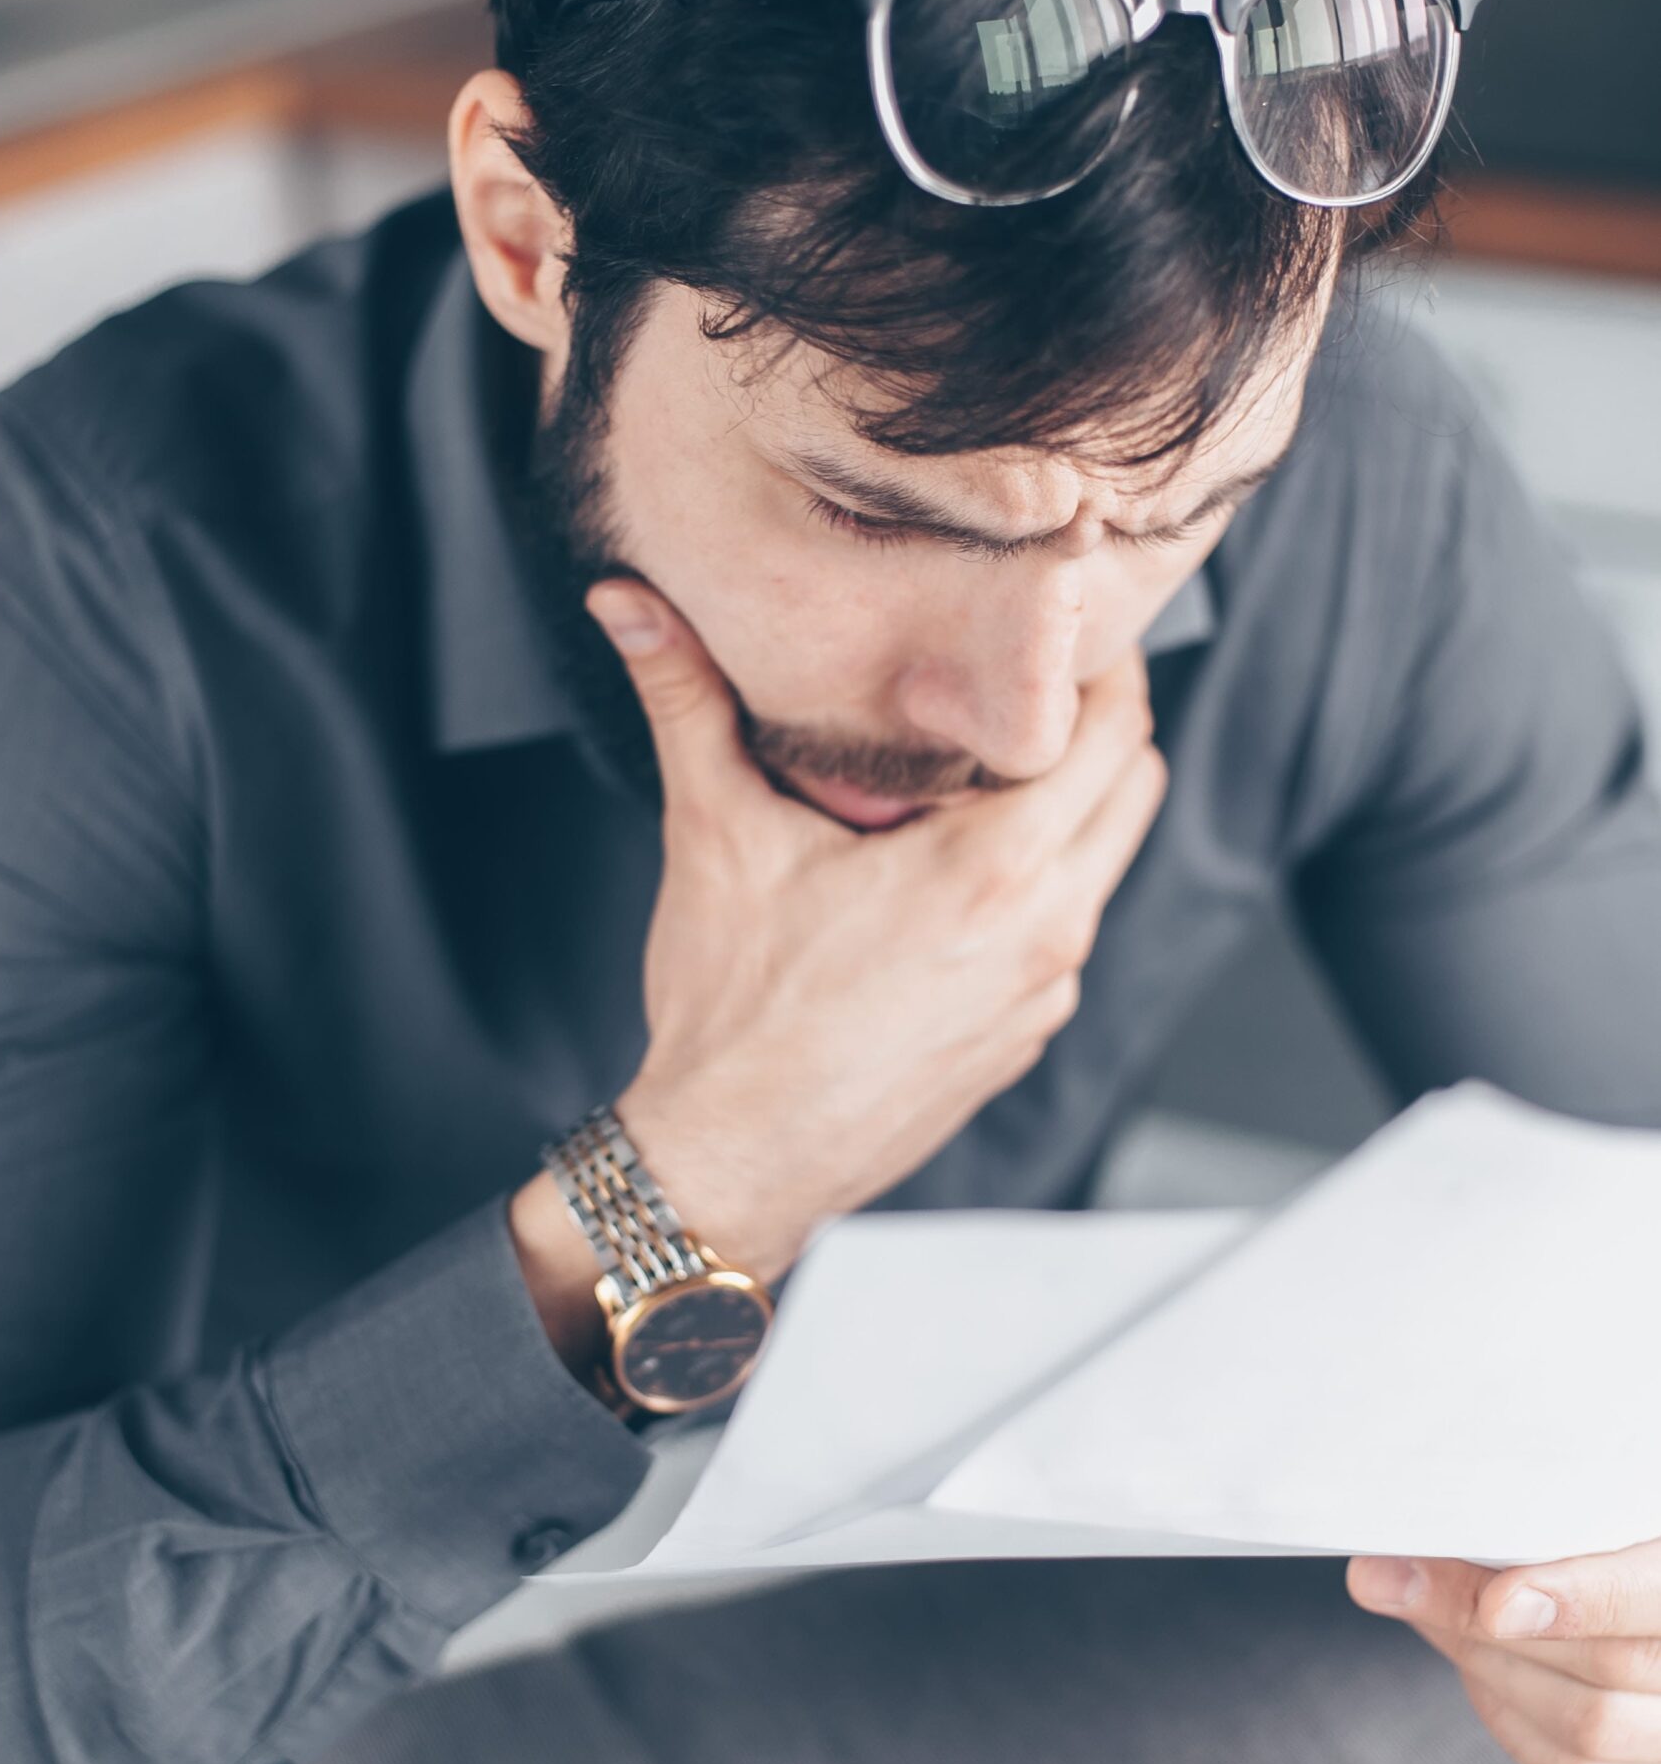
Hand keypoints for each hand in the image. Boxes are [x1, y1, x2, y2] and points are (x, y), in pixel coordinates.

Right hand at [585, 578, 1166, 1282]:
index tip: (1049, 627)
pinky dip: (1041, 885)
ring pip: (1106, 861)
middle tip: (1025, 686)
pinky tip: (959, 871)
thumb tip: (627, 599)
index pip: (1117, 729)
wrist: (732, 1164)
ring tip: (986, 772)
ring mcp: (1045, 993)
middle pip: (1137, 785)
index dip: (1094, 663)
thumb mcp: (715, 837)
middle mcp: (1048, 930)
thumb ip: (687, 702)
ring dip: (1071, 808)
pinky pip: (1067, 931)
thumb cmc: (732, 1015)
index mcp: (996, 870)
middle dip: (1098, 726)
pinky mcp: (1025, 1037)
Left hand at [1347, 1542, 1660, 1763]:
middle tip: (1398, 1575)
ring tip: (1435, 1613)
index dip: (1580, 1600)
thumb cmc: (1628, 1539)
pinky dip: (1511, 1724)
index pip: (1652, 1597)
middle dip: (1484, 1623)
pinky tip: (1479, 1673)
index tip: (1500, 1598)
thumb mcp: (1622, 1511)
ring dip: (1487, 1668)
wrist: (1644, 1605)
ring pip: (1585, 1731)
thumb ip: (1573, 1517)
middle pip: (1607, 1667)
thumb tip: (1448, 1528)